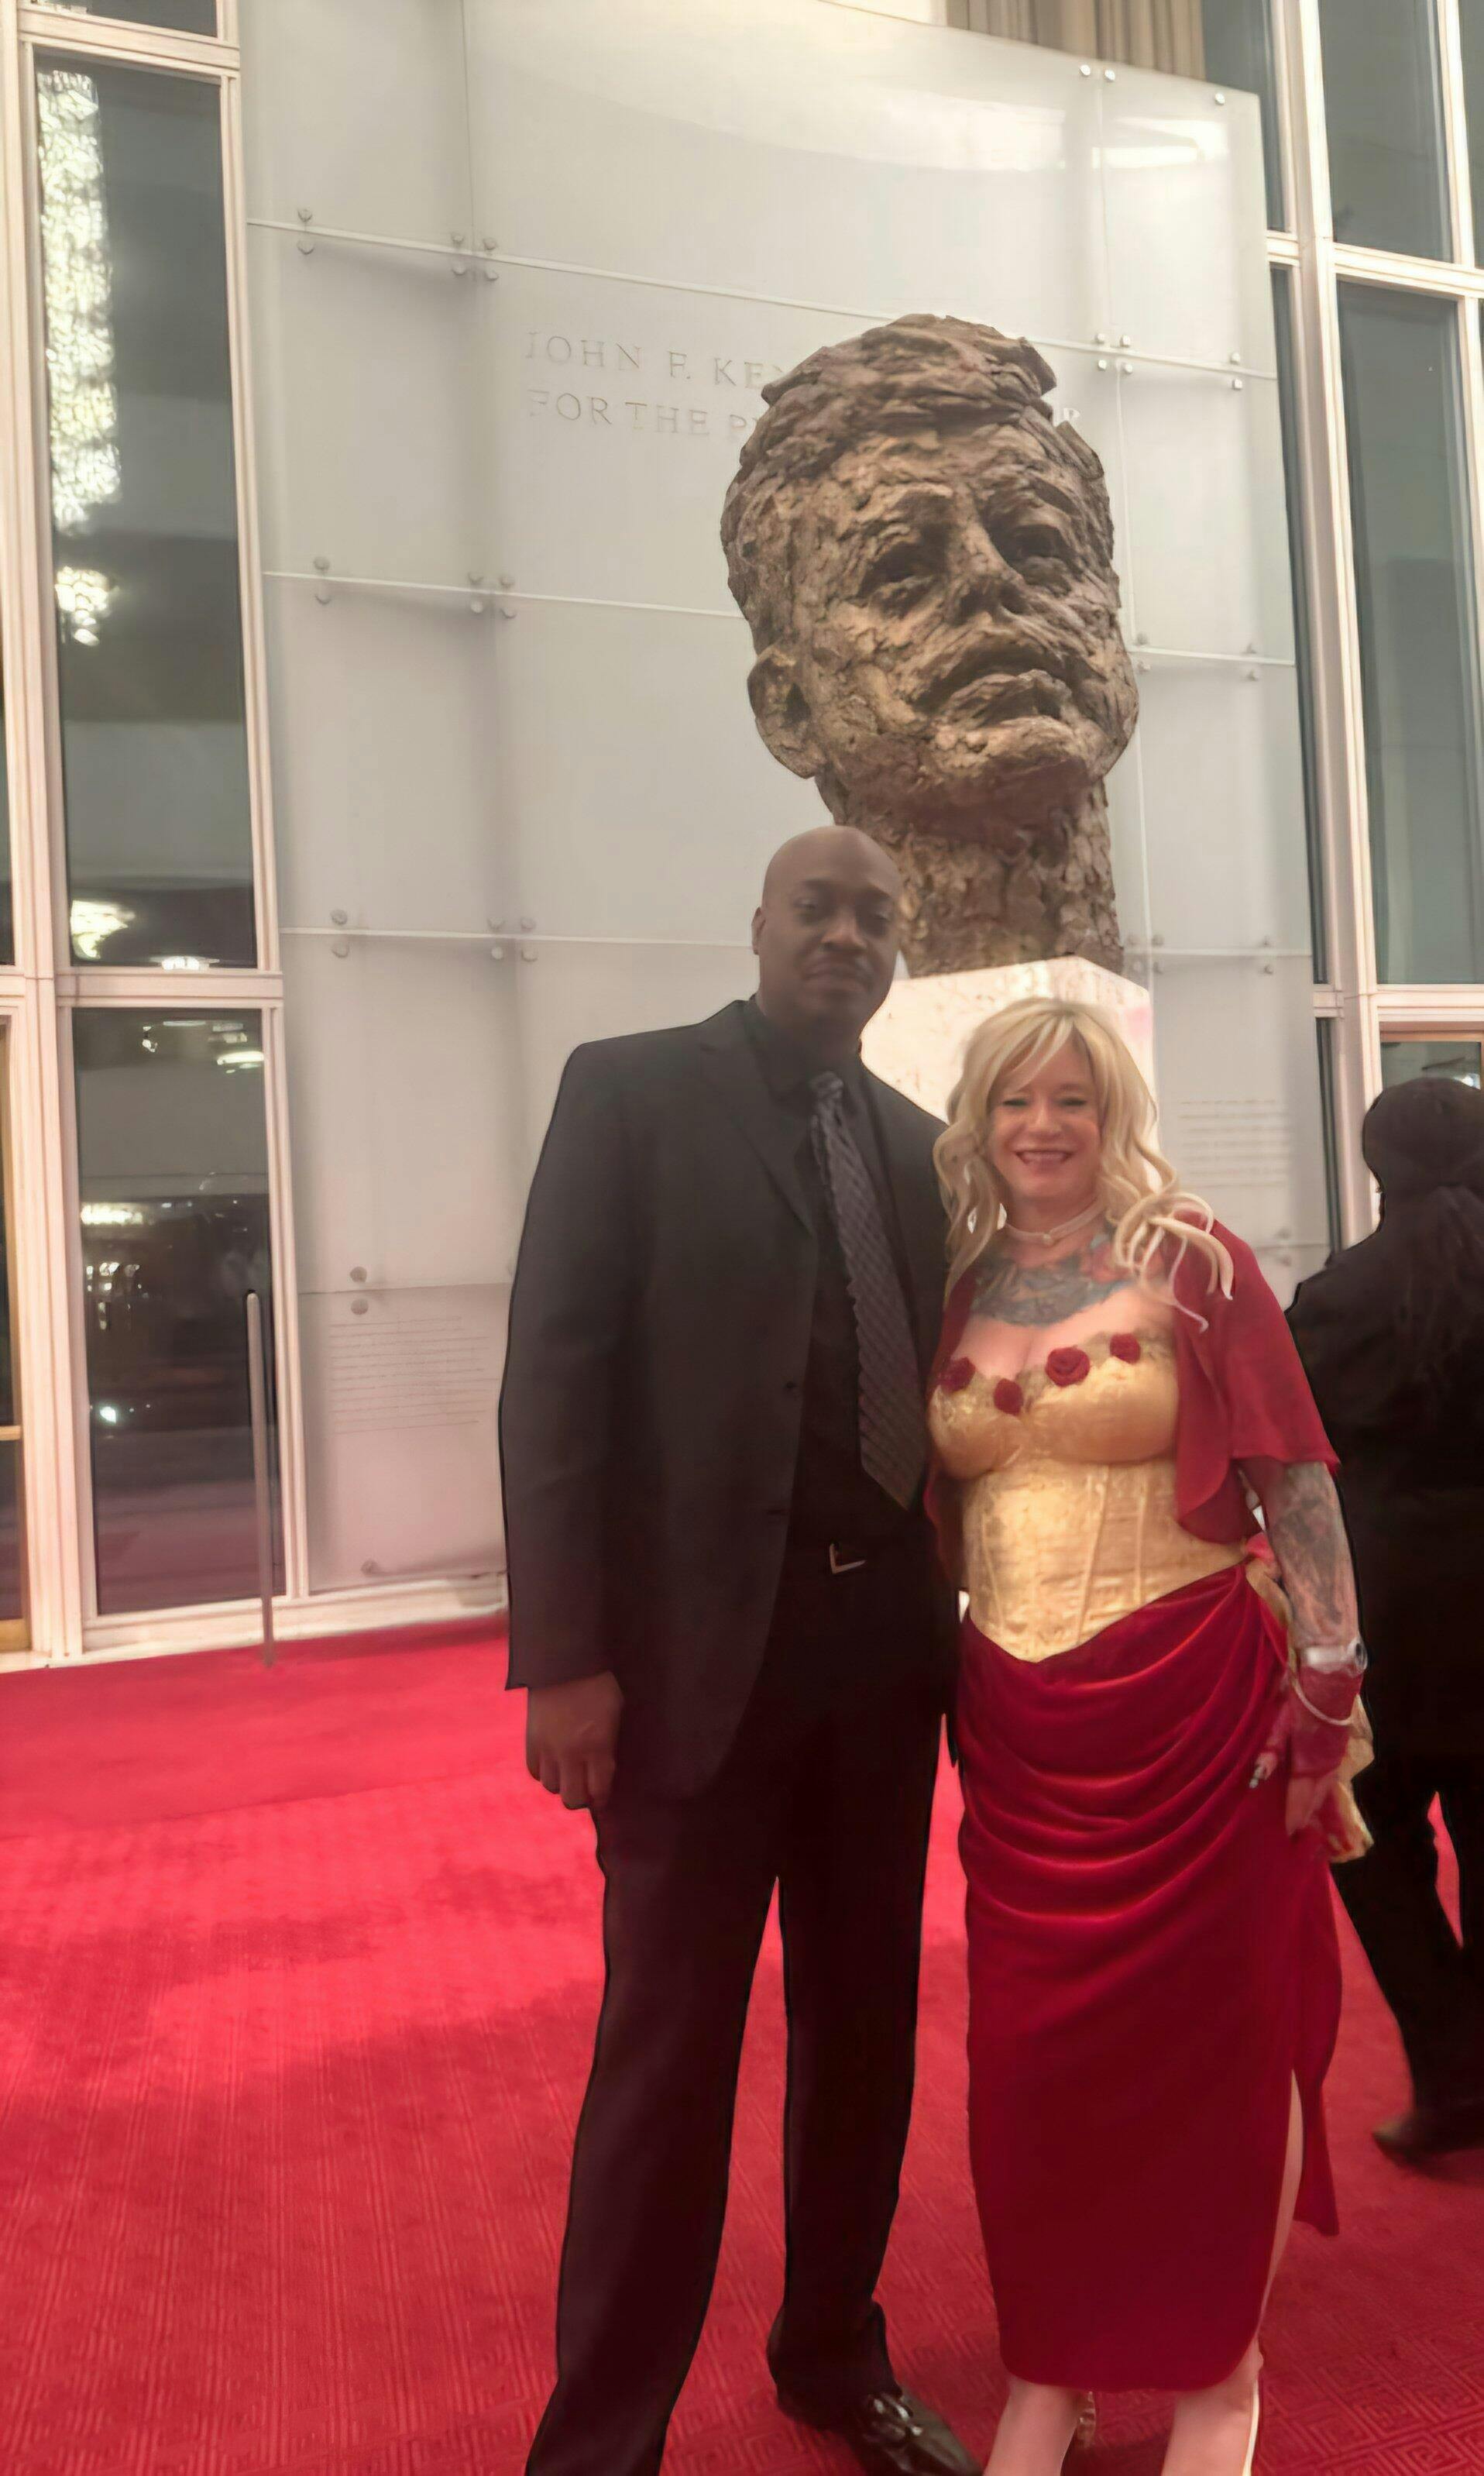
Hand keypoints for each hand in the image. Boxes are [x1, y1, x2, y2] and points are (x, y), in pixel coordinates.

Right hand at [526, 1672, 622, 1810]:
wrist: (564, 1661)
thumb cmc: (598, 1683)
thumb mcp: (615, 1713)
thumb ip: (609, 1745)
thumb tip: (605, 1767)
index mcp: (597, 1745)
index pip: (598, 1790)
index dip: (601, 1798)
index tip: (602, 1796)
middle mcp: (571, 1753)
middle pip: (571, 1798)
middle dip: (581, 1799)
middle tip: (585, 1789)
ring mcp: (548, 1747)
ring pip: (550, 1787)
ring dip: (561, 1784)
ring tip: (568, 1773)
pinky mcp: (531, 1739)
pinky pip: (534, 1771)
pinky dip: (544, 1771)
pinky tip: (552, 1762)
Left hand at [1250, 1657, 1359, 1837]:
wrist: (1330, 1677)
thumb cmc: (1300, 1697)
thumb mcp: (1279, 1721)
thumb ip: (1270, 1750)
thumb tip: (1258, 1779)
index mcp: (1312, 1761)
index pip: (1301, 1796)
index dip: (1294, 1815)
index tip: (1288, 1834)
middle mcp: (1327, 1763)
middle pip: (1317, 1796)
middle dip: (1307, 1815)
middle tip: (1297, 1835)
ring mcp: (1335, 1755)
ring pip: (1325, 1787)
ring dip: (1316, 1803)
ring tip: (1307, 1819)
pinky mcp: (1338, 1746)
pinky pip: (1330, 1776)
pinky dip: (1322, 1788)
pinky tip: (1316, 1790)